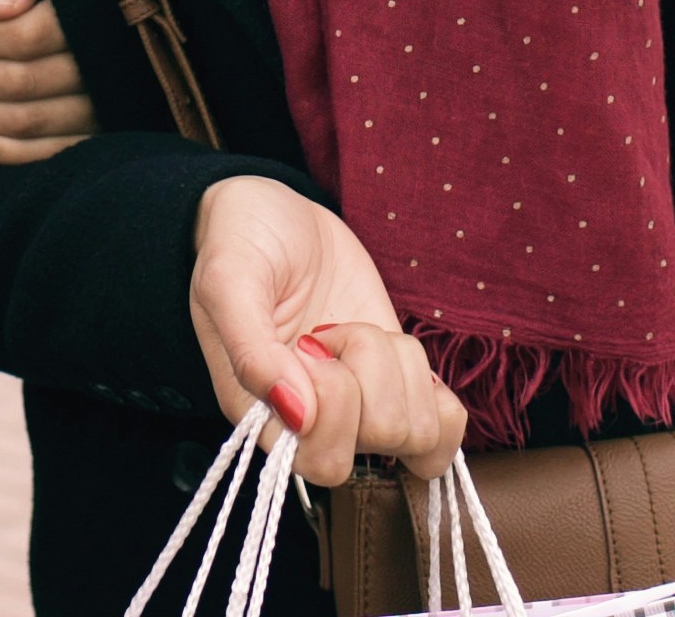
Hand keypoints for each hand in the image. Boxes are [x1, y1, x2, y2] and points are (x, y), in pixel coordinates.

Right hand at [187, 177, 464, 485]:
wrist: (278, 215)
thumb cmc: (241, 244)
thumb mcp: (229, 280)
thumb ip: (250, 349)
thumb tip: (296, 414)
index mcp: (263, 418)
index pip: (326, 460)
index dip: (335, 400)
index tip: (307, 344)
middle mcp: (314, 427)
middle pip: (385, 439)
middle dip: (372, 371)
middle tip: (330, 333)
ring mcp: (361, 410)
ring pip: (420, 428)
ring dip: (397, 366)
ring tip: (354, 332)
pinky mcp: (397, 387)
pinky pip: (444, 425)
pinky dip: (434, 390)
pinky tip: (395, 351)